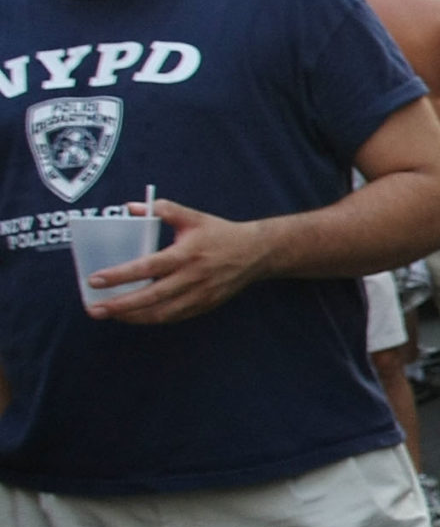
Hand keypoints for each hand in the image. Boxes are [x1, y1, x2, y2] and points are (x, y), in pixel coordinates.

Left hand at [84, 200, 269, 325]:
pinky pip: (174, 316)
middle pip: (151, 297)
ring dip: (133, 317)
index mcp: (187, 254)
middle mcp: (193, 277)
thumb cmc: (220, 233)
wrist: (256, 254)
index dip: (120, 275)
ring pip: (161, 313)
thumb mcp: (193, 216)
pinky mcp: (205, 305)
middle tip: (94, 309)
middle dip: (120, 305)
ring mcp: (200, 295)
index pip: (147, 267)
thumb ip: (163, 210)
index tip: (95, 280)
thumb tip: (130, 208)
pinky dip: (152, 319)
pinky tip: (135, 316)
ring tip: (110, 315)